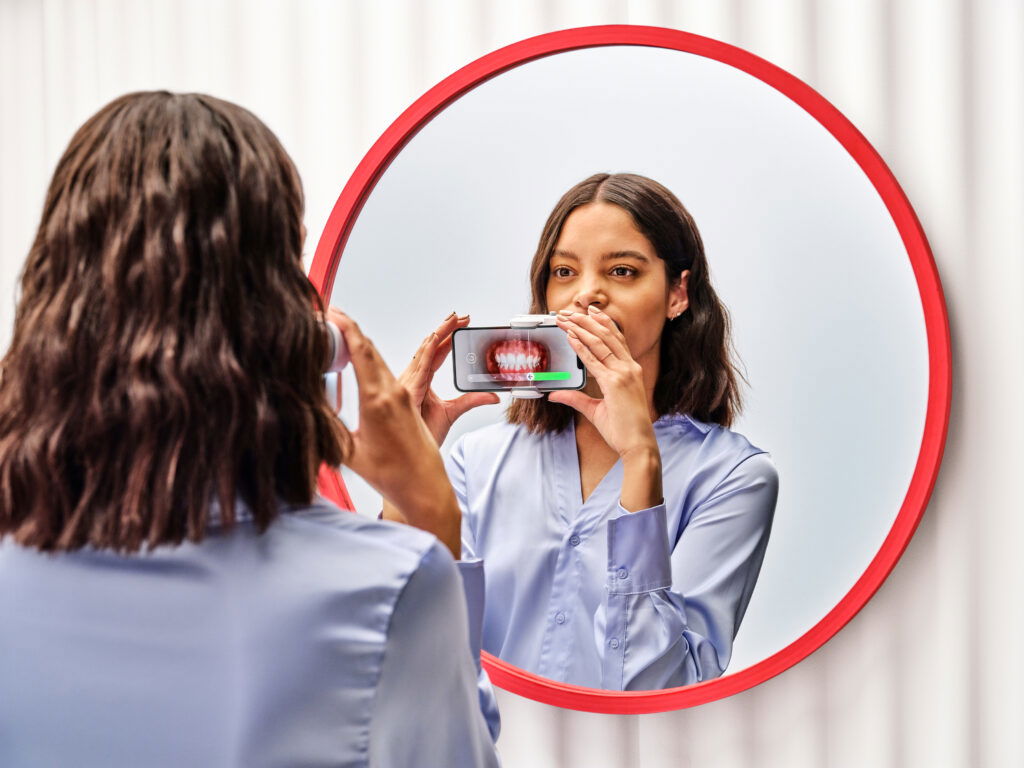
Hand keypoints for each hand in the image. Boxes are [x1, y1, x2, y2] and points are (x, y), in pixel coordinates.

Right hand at [329, 309, 459, 556]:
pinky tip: (358, 358)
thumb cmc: (391, 475)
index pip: (361, 352)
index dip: (346, 327)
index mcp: (378, 400)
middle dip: (350, 328)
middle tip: (328, 314)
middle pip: (370, 349)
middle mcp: (393, 392)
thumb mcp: (349, 452)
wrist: (424, 486)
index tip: (330, 311)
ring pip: (379, 359)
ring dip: (360, 342)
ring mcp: (403, 395)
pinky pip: (386, 372)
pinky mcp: (408, 401)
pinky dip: (370, 359)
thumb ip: (326, 424)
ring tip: (339, 330)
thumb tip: (303, 402)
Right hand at [399, 312, 498, 444]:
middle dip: (445, 330)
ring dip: (439, 333)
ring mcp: (409, 384)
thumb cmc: (426, 435)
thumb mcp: (453, 412)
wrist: (414, 457)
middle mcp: (412, 379)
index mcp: (421, 382)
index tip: (461, 323)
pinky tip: (436, 338)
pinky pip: (419, 367)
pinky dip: (427, 351)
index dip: (447, 337)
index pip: (435, 353)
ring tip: (452, 319)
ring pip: (424, 351)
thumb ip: (471, 400)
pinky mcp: (409, 392)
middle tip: (461, 315)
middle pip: (429, 348)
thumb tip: (493, 395)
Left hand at [550, 306, 658, 458]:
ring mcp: (624, 374)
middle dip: (587, 320)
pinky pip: (595, 361)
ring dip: (581, 328)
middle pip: (607, 335)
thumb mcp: (596, 410)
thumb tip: (555, 395)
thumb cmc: (623, 429)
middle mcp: (629, 368)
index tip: (589, 313)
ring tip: (566, 318)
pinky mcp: (615, 383)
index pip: (615, 340)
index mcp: (630, 371)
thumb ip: (576, 399)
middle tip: (570, 311)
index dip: (601, 324)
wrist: (638, 444)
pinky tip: (571, 337)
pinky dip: (582, 347)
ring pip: (600, 343)